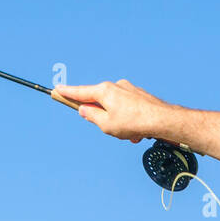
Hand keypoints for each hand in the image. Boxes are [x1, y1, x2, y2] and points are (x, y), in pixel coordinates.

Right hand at [54, 79, 173, 143]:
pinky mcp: (139, 96)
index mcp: (104, 91)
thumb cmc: (134, 122)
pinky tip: (138, 132)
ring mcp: (129, 90)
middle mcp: (116, 86)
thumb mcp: (106, 125)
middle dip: (103, 118)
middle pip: (99, 102)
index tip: (57, 89)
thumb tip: (84, 110)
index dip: (67, 93)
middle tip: (112, 130)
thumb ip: (92, 116)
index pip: (80, 92)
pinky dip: (129, 122)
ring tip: (129, 134)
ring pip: (115, 109)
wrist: (163, 120)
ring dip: (119, 124)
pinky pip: (128, 110)